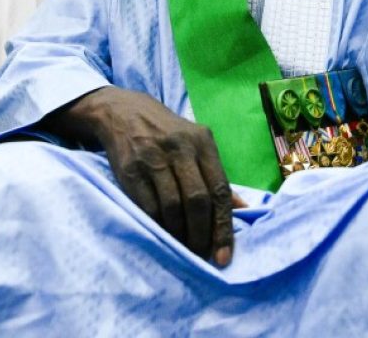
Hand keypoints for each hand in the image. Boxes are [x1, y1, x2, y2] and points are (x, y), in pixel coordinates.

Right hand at [44, 87, 235, 265]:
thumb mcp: (196, 143)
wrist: (123, 112)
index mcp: (202, 141)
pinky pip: (148, 206)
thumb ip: (216, 175)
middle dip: (201, 234)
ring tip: (183, 247)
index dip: (223, 226)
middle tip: (200, 254)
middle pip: (197, 200)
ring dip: (179, 234)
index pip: (220, 189)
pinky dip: (158, 226)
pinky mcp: (130, 168)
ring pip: (173, 206)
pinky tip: (163, 233)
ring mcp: (153, 157)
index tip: (223, 256)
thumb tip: (244, 209)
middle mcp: (180, 147)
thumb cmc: (167, 134)